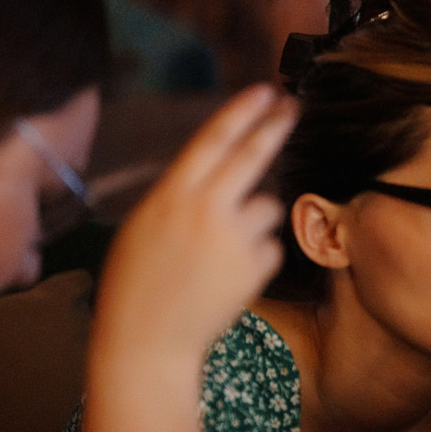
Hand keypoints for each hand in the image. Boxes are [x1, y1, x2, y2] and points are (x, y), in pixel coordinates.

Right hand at [92, 85, 296, 361]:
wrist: (149, 341)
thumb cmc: (137, 282)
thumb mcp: (145, 224)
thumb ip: (182, 194)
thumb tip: (218, 169)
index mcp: (172, 195)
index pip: (213, 140)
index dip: (242, 112)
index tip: (265, 91)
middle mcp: (208, 210)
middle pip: (254, 156)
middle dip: (276, 126)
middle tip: (293, 107)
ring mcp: (237, 238)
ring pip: (267, 206)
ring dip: (254, 218)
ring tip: (219, 251)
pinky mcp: (259, 267)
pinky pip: (270, 244)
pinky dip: (257, 255)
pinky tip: (228, 275)